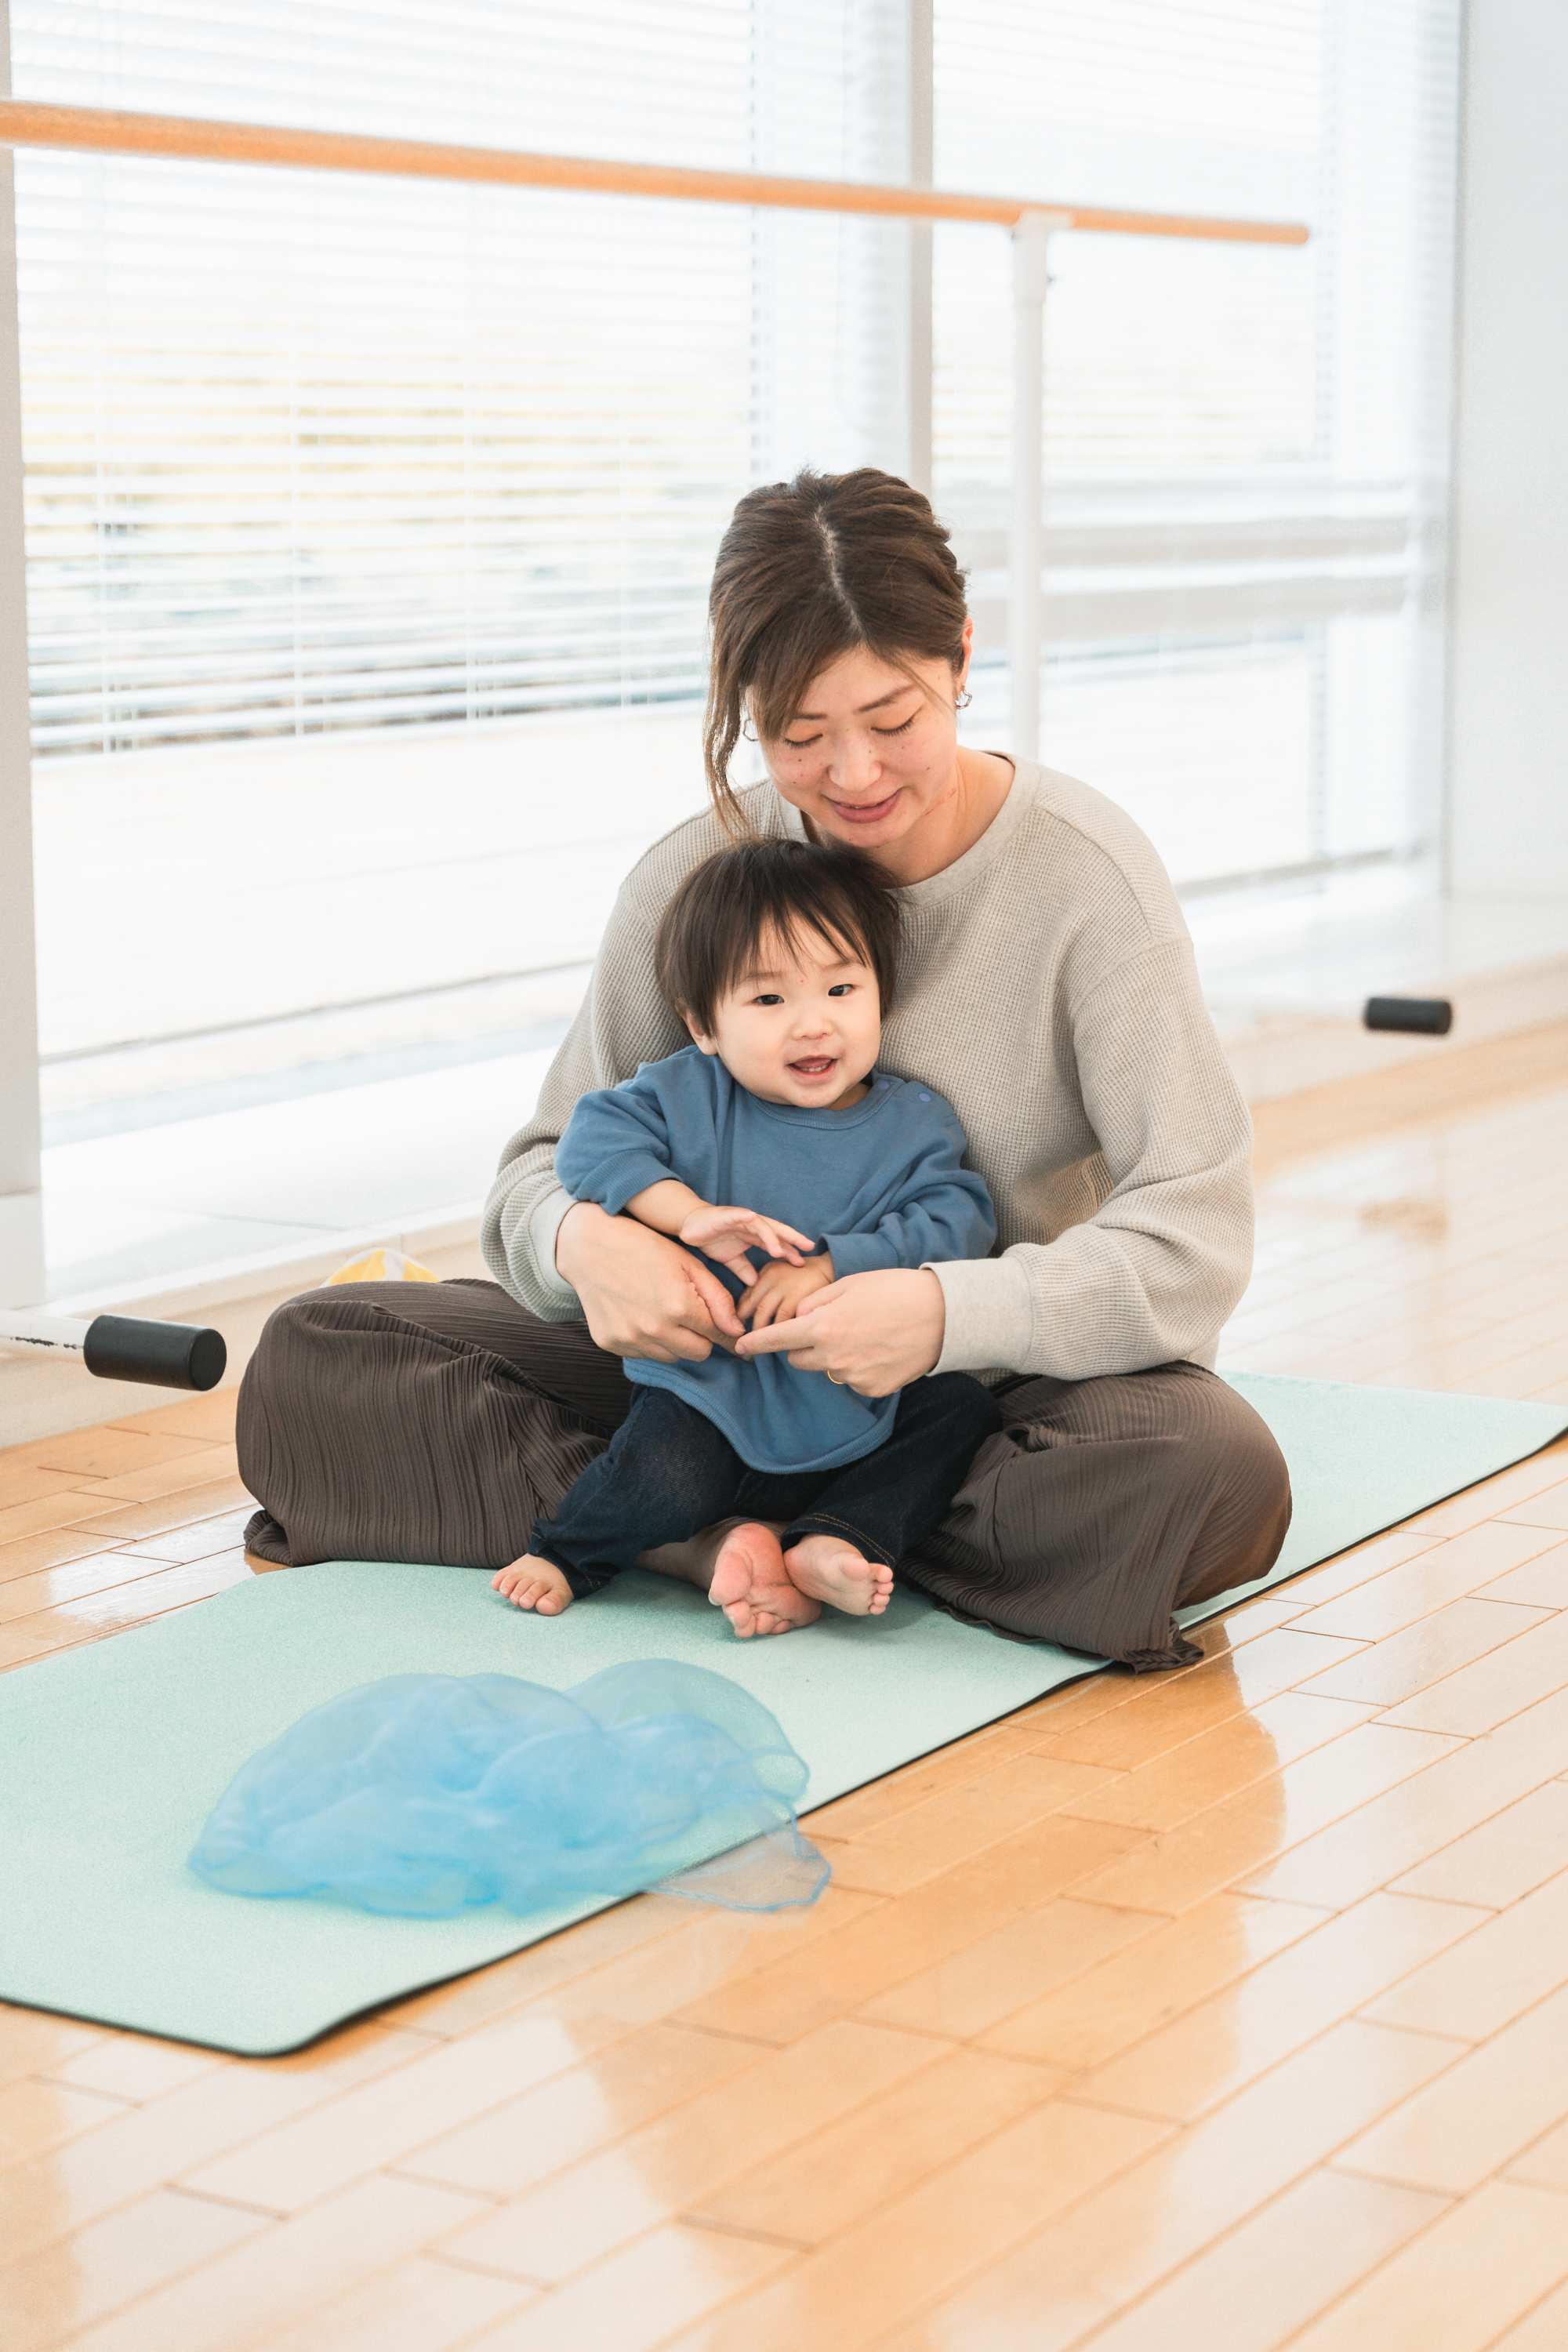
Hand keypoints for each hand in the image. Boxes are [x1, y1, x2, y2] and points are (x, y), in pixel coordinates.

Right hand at [555, 1200, 743, 1363]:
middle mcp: (654, 1329)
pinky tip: (642, 1315)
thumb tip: (736, 1331)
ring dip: (676, 1341)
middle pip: (698, 1353)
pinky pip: (645, 1354)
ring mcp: (630, 1339)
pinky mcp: (612, 1344)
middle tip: (694, 1317)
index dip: (726, 1334)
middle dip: (702, 1338)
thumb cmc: (643, 1247)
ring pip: (672, 1357)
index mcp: (678, 1306)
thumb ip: (717, 1298)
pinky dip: (650, 1341)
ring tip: (664, 1312)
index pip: (716, 1335)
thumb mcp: (688, 1263)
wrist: (589, 1246)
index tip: (732, 1336)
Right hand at [677, 1203, 814, 1284]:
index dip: (790, 1251)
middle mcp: (752, 1225)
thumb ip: (744, 1269)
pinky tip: (753, 1218)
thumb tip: (756, 1283)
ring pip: (761, 1225)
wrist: (690, 1226)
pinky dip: (746, 1216)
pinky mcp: (727, 1215)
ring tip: (780, 1251)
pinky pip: (739, 1215)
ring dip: (771, 1237)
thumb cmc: (712, 1239)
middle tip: (809, 1247)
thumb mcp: (730, 1259)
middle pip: (777, 1231)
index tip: (803, 1263)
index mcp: (754, 1235)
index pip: (777, 1243)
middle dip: (793, 1238)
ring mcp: (740, 1218)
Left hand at [734, 1266, 946, 1394]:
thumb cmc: (895, 1290)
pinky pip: (852, 1379)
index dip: (755, 1343)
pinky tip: (880, 1349)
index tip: (739, 1347)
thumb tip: (797, 1318)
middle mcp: (833, 1358)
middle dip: (803, 1344)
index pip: (776, 1339)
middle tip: (830, 1324)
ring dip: (833, 1355)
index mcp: (823, 1327)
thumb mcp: (849, 1284)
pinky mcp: (873, 1389)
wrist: (943, 1315)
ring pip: (826, 1369)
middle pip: (798, 1358)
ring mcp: (854, 1377)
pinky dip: (858, 1367)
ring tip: (865, 1333)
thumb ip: (815, 1303)